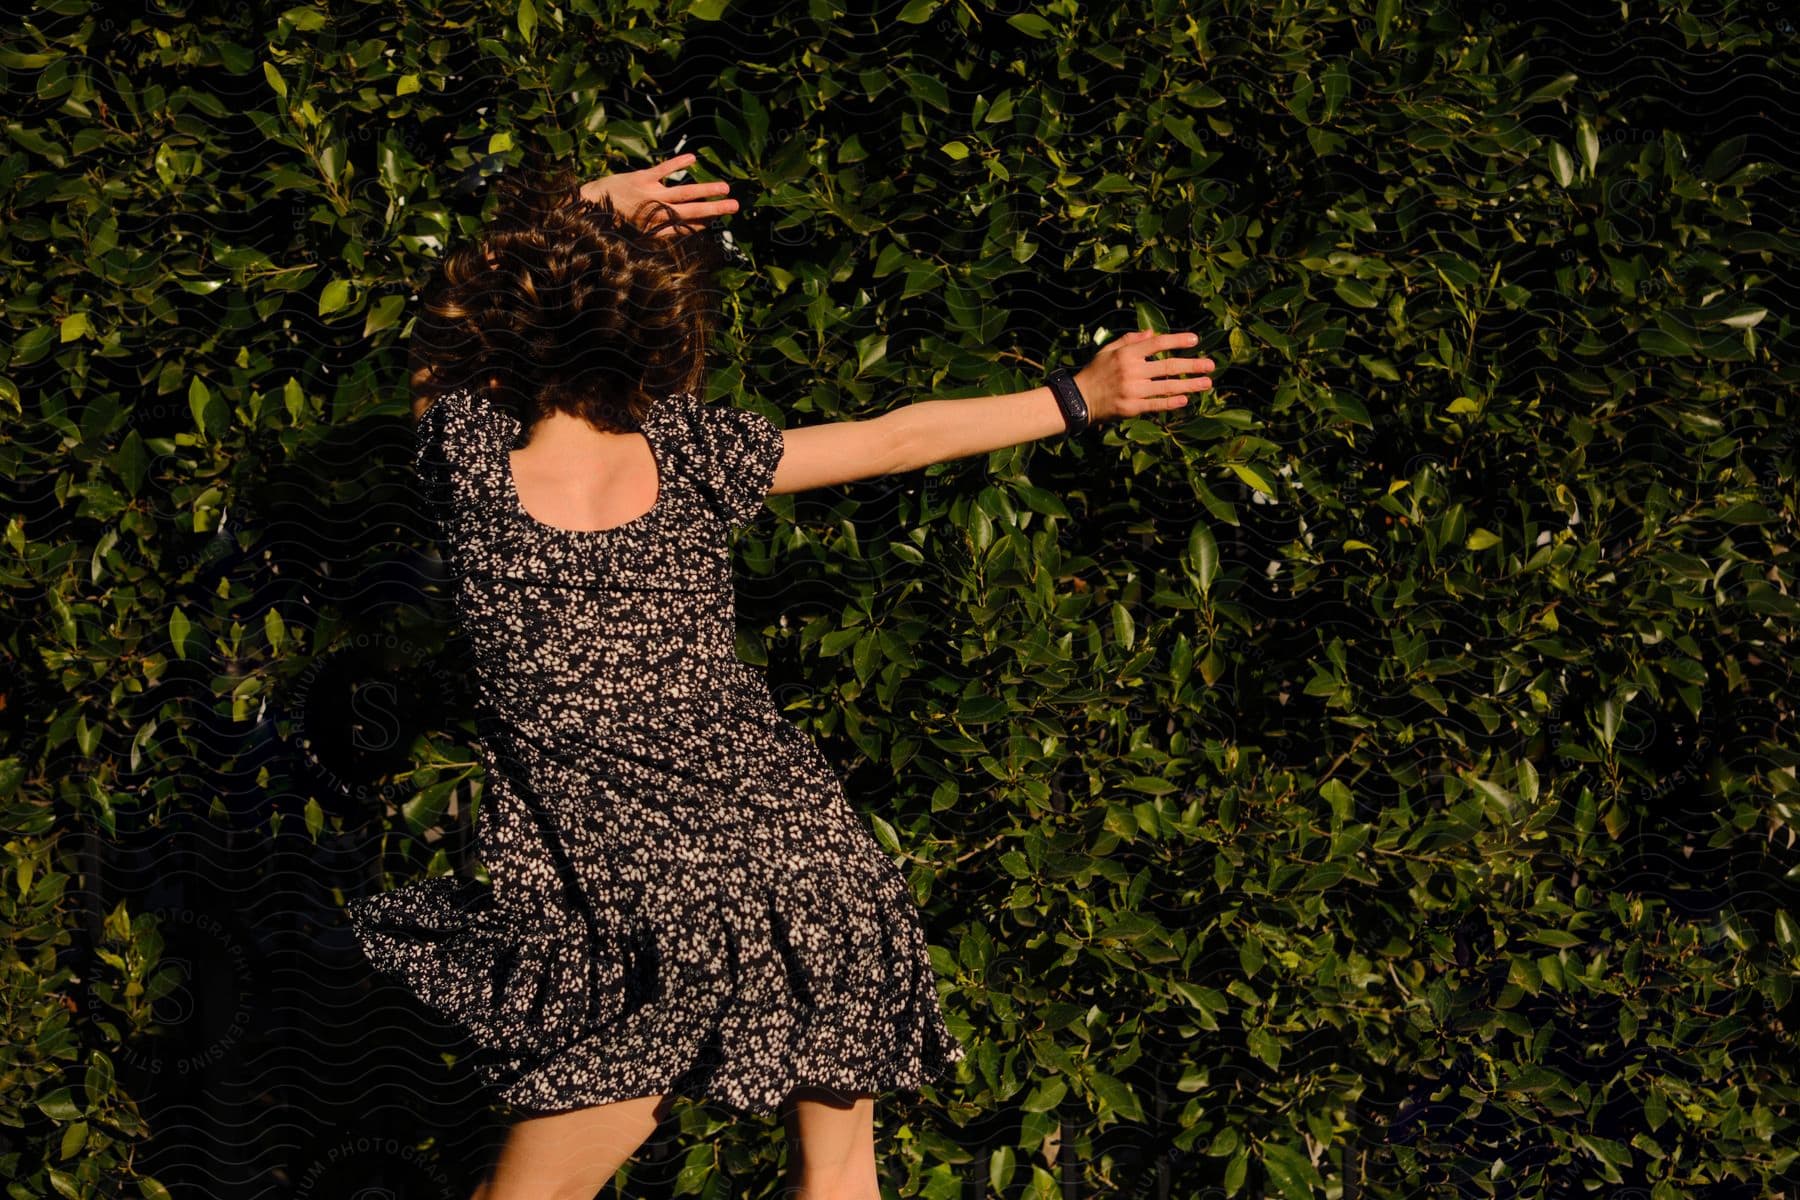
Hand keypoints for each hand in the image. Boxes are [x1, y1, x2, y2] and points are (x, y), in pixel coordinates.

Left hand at [579, 152, 738, 237]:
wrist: (587, 207)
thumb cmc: (614, 221)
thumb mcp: (638, 234)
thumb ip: (663, 231)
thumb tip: (688, 227)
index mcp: (656, 230)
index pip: (687, 227)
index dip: (703, 223)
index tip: (717, 219)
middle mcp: (656, 214)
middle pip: (692, 211)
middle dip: (715, 209)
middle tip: (735, 207)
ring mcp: (650, 195)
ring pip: (683, 192)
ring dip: (705, 190)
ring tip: (724, 188)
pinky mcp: (641, 179)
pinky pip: (663, 170)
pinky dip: (678, 164)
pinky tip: (693, 158)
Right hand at [1074, 329, 1213, 422]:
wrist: (1079, 399)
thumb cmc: (1095, 372)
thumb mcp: (1108, 350)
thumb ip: (1130, 340)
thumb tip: (1153, 333)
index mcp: (1126, 354)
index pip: (1157, 343)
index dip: (1177, 340)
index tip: (1195, 339)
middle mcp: (1131, 371)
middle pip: (1168, 366)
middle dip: (1192, 365)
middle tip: (1210, 365)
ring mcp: (1132, 390)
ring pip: (1167, 387)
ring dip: (1189, 385)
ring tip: (1206, 383)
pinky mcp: (1131, 408)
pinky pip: (1156, 405)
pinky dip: (1171, 403)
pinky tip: (1185, 400)